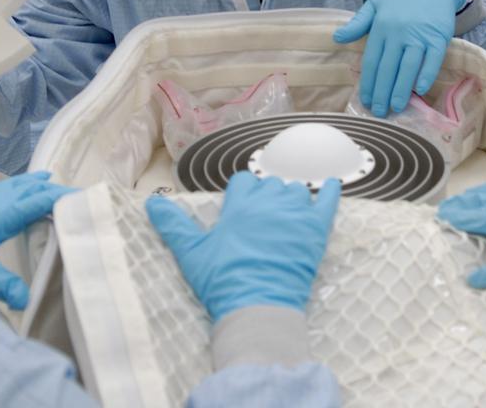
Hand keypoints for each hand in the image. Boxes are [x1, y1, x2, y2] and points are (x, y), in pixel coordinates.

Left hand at [0, 171, 75, 309]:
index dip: (62, 197)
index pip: (38, 200)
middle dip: (53, 189)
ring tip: (52, 183)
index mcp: (0, 212)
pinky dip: (20, 185)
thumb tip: (26, 300)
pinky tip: (21, 188)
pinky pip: (5, 186)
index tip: (83, 198)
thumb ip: (3, 285)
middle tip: (76, 195)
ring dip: (35, 184)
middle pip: (30, 187)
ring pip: (17, 184)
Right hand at [147, 171, 340, 321]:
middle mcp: (269, 202)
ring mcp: (296, 214)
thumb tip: (151, 201)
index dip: (243, 192)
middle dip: (267, 195)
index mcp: (240, 205)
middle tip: (263, 217)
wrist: (257, 305)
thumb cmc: (222, 280)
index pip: (244, 181)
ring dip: (292, 196)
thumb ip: (173, 224)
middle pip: (272, 183)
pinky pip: (329, 201)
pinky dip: (332, 191)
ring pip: (297, 189)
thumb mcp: (191, 252)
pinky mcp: (316, 230)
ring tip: (287, 213)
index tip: (242, 206)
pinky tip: (333, 185)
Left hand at [333, 0, 466, 116]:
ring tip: (396, 107)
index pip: (371, 60)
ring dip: (401, 89)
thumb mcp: (375, 5)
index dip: (368, 83)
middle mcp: (398, 32)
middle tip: (379, 112)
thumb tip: (336, 38)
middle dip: (382, 92)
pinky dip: (426, 75)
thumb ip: (357, 23)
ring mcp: (419, 35)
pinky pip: (432, 59)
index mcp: (381, 26)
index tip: (365, 100)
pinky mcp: (438, 37)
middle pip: (388, 68)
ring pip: (408, 67)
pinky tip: (421, 89)